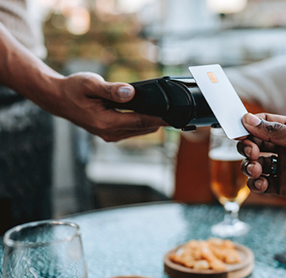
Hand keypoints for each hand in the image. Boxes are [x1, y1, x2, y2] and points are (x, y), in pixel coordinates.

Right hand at [47, 72, 167, 141]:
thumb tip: (131, 93)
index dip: (161, 118)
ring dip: (152, 121)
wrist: (58, 99)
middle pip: (145, 128)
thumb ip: (111, 90)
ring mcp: (111, 135)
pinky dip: (143, 122)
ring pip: (141, 130)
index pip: (142, 121)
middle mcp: (110, 133)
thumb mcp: (91, 84)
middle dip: (161, 120)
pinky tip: (149, 112)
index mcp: (107, 122)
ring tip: (166, 109)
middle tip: (177, 108)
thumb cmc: (73, 89)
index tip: (177, 115)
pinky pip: (134, 129)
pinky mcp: (111, 133)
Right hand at [237, 113, 285, 217]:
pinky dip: (256, 184)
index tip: (237, 131)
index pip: (265, 124)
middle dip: (248, 147)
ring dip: (250, 166)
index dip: (249, 126)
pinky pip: (262, 184)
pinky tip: (261, 183)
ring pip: (256, 164)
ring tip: (257, 169)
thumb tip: (249, 120)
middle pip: (257, 144)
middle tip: (252, 152)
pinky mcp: (284, 186)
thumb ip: (276, 131)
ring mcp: (285, 168)